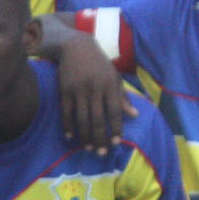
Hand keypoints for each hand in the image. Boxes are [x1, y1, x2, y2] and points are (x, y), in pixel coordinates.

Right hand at [56, 31, 130, 148]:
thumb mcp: (114, 76)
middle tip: (101, 153)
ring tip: (88, 148)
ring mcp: (78, 90)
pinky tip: (70, 137)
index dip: (115, 128)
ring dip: (84, 136)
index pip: (114, 111)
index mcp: (109, 85)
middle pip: (97, 119)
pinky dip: (67, 126)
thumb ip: (123, 96)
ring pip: (81, 119)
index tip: (116, 143)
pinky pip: (65, 112)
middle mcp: (94, 89)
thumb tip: (134, 115)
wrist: (75, 46)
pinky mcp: (64, 90)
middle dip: (99, 138)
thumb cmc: (98, 63)